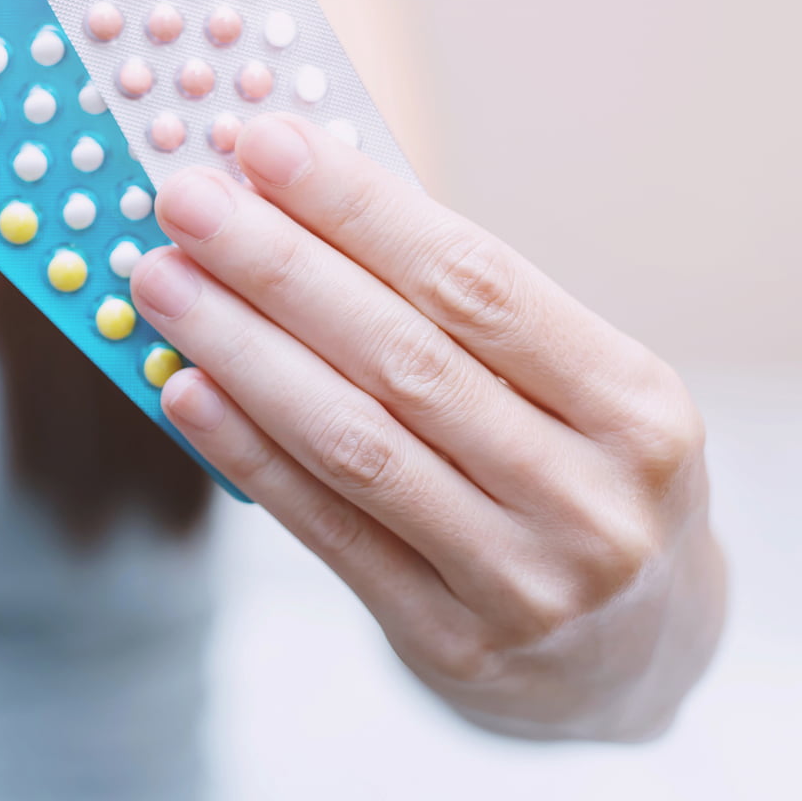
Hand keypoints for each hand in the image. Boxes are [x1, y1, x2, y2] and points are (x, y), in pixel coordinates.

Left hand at [132, 114, 725, 739]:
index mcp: (635, 405)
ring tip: (161, 282)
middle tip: (185, 200)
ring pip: (353, 441)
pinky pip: (328, 530)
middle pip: (403, 357)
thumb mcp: (576, 392)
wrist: (640, 656)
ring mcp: (522, 580)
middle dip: (278, 267)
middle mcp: (590, 497)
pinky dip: (247, 453)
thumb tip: (298, 207)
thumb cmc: (580, 479)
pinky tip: (184, 389)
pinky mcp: (450, 641)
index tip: (265, 145)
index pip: (476, 282)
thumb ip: (460, 317)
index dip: (360, 208)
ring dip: (241, 350)